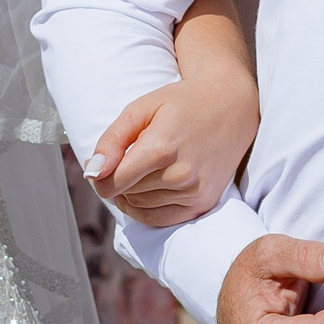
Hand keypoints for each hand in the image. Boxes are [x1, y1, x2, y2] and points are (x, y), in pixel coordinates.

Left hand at [83, 70, 255, 226]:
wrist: (231, 106)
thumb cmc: (181, 103)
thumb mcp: (140, 109)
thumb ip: (112, 141)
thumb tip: (92, 173)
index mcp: (161, 148)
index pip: (113, 183)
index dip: (99, 178)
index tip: (101, 167)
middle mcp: (181, 175)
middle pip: (127, 195)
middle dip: (118, 182)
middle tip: (126, 161)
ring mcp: (195, 192)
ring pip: (142, 208)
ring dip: (134, 195)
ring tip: (141, 171)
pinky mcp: (205, 202)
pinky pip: (163, 220)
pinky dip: (148, 210)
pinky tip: (149, 190)